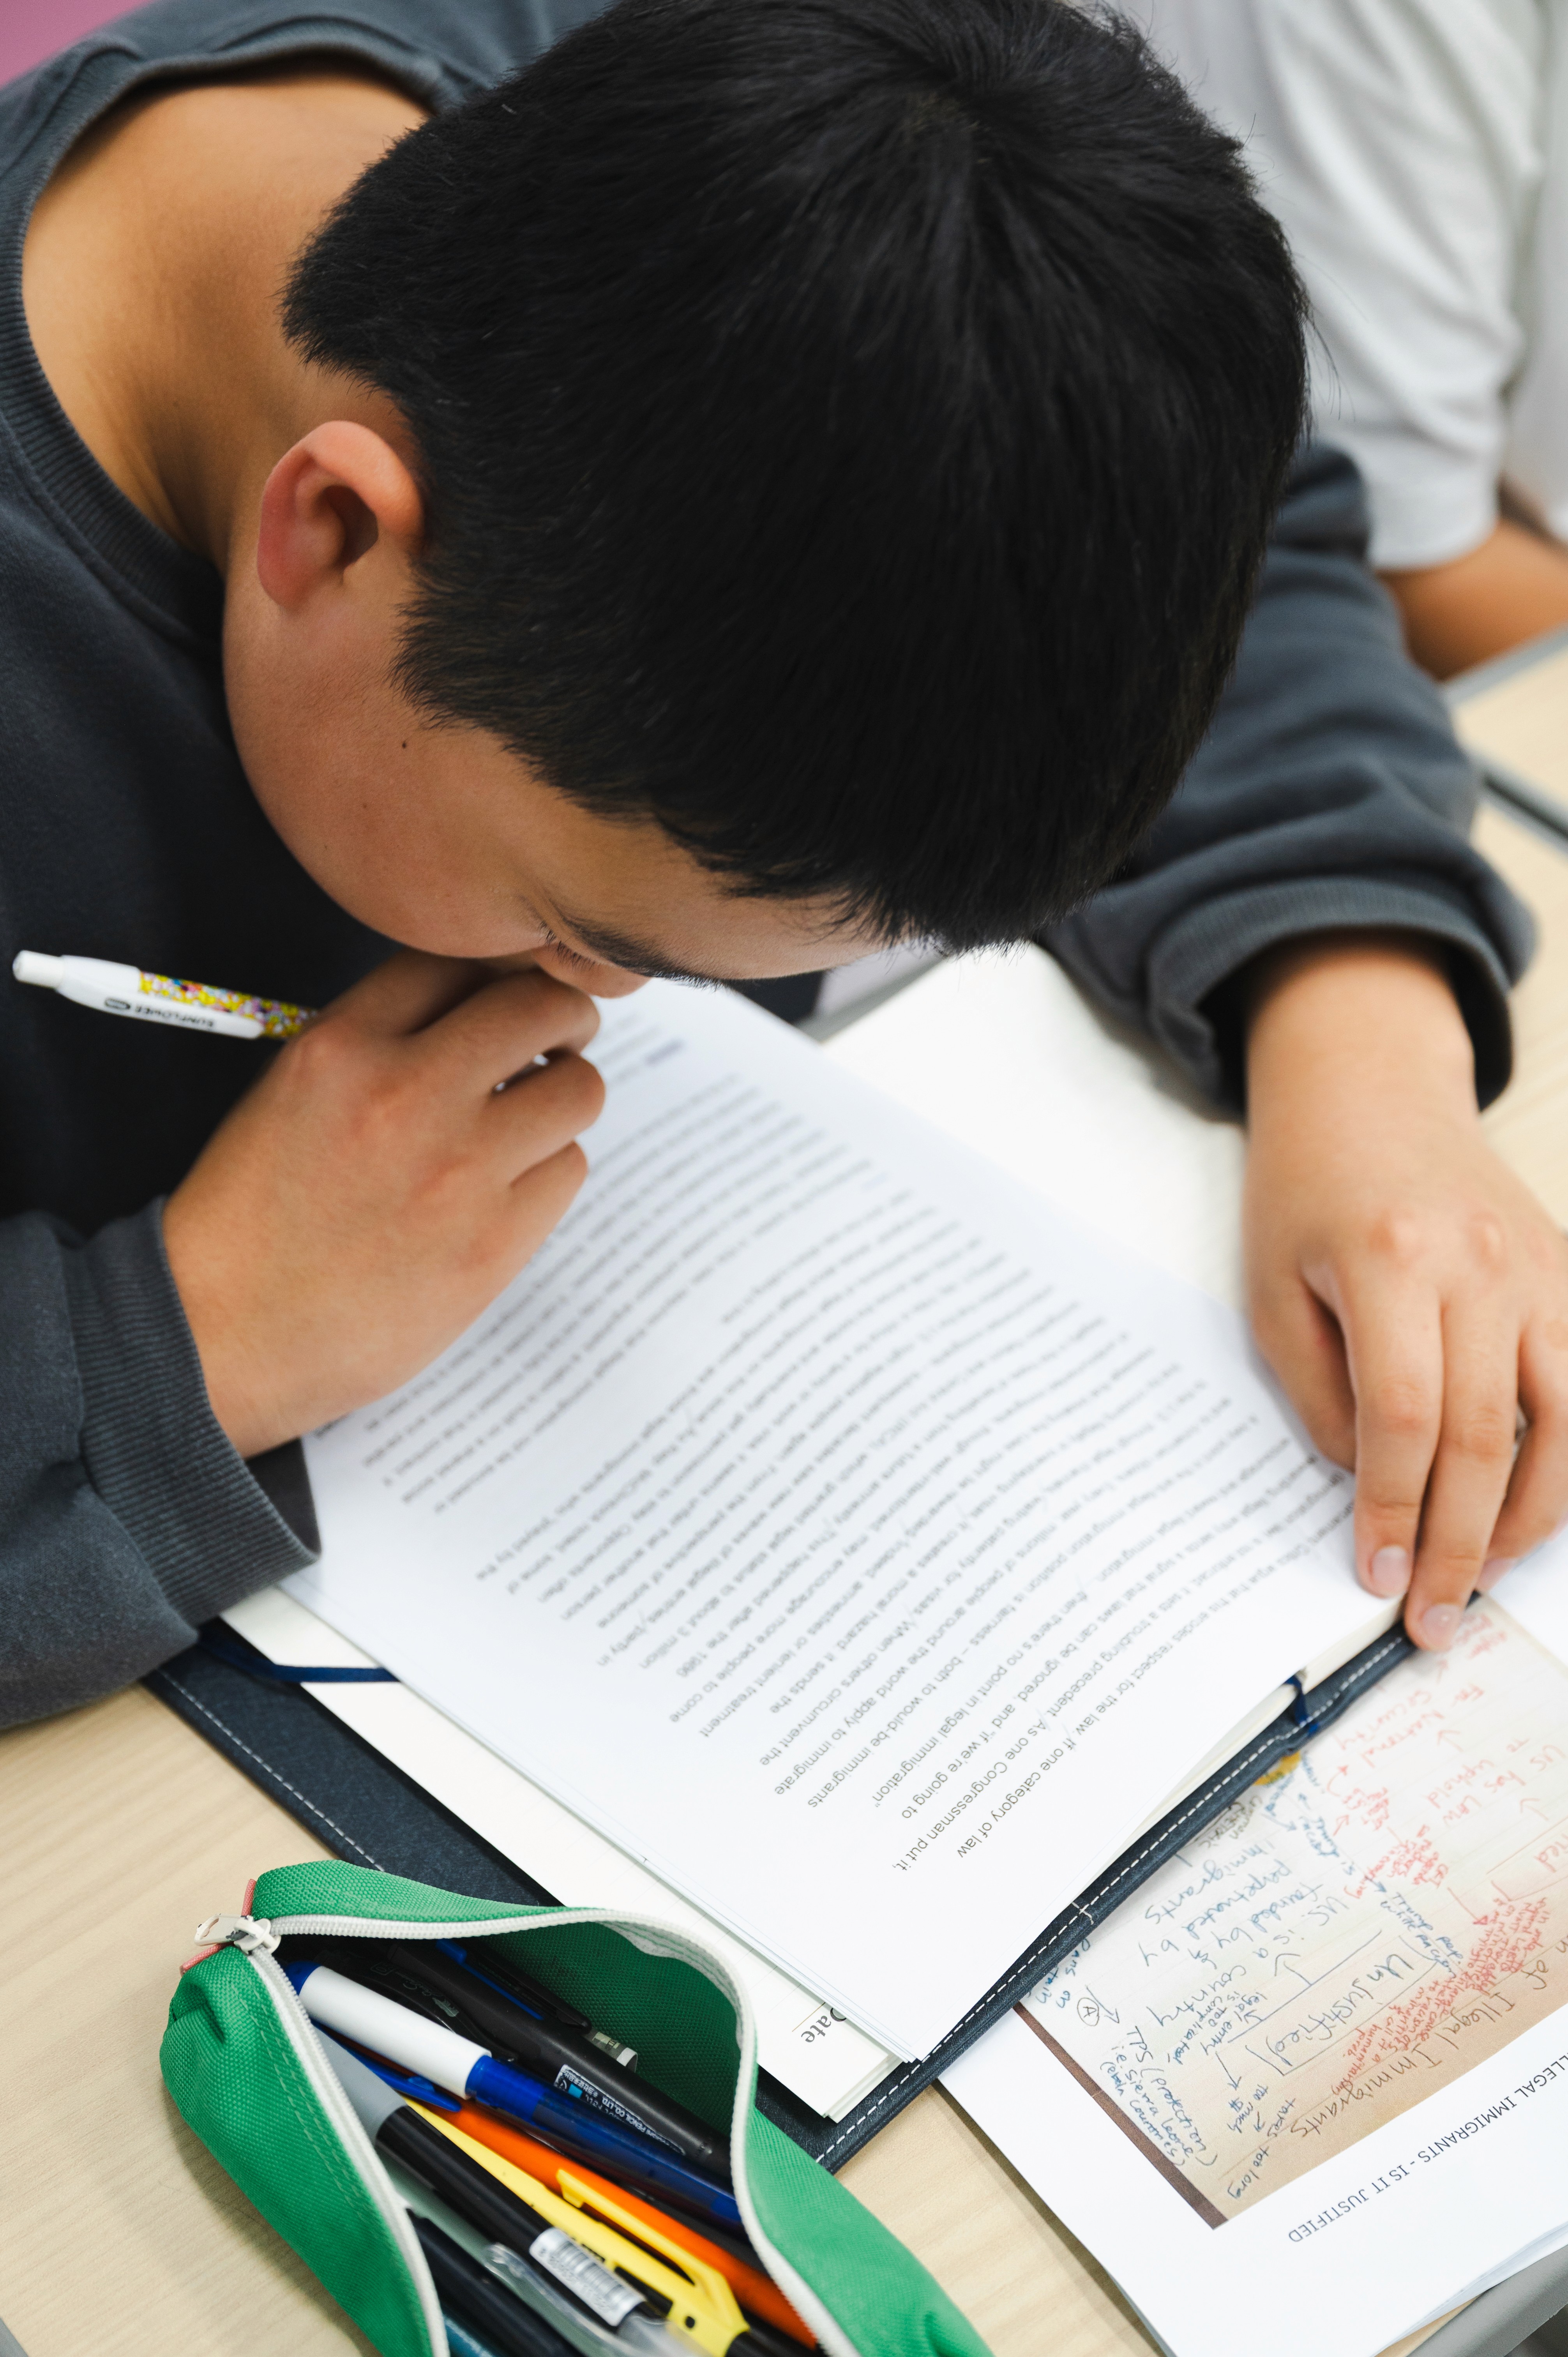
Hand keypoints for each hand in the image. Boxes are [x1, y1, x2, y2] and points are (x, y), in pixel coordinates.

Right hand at [163, 952, 605, 1456]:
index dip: (496, 972)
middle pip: (539, 1007)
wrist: (224, 1333)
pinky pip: (569, 1167)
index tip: (505, 994)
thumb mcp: (291, 1093)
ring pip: (577, 1089)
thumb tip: (478, 1011)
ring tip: (534, 1122)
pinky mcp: (493, 1241)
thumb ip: (378, 1042)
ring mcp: (457, 1169)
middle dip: (559, 1018)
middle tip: (555, 1044)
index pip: (457, 961)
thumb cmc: (254, 1218)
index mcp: (342, 1048)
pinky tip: (511, 1188)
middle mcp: (405, 1093)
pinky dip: (551, 1170)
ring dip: (564, 1097)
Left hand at [1243, 933, 1567, 1648]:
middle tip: (1433, 1619)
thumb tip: (1363, 1485)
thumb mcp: (1271, 1286)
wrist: (1369, 1088)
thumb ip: (1316, 1391)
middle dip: (1458, 1542)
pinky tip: (1537, 1513)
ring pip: (1562, 1424)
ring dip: (1528, 1519)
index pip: (1404, 1418)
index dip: (1394, 1510)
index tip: (1376, 1578)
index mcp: (1390, 1260)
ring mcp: (1538, 1269)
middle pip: (1484, 1436)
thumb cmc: (1306, 1188)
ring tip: (1486, 1580)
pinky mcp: (1566, 1275)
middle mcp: (1480, 1266)